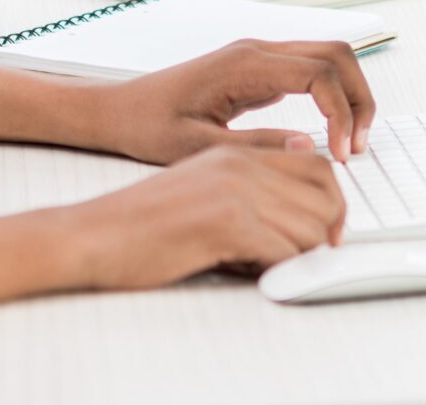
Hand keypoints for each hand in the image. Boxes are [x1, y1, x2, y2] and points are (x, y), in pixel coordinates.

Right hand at [63, 143, 346, 289]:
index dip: (330, 202)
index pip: (315, 165)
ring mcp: (232, 190)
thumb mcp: (199, 192)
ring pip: (313, 227)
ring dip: (297, 255)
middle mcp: (236, 164)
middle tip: (299, 255)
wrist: (95, 234)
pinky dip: (277, 270)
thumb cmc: (142, 224)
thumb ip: (246, 192)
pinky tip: (243, 267)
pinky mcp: (225, 221)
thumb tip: (304, 218)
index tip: (322, 232)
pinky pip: (287, 252)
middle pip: (326, 194)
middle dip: (324, 232)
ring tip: (259, 261)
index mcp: (230, 154)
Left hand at [92, 38, 374, 165]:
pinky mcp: (257, 70)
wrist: (121, 109)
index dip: (342, 115)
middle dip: (360, 99)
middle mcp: (254, 50)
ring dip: (351, 96)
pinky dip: (333, 97)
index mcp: (242, 64)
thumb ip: (255, 147)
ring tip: (350, 144)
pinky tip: (331, 134)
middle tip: (357, 149)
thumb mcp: (199, 147)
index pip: (318, 73)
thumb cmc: (150, 126)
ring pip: (328, 57)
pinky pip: (311, 71)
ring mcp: (257, 56)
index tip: (341, 156)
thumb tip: (308, 146)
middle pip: (336, 53)